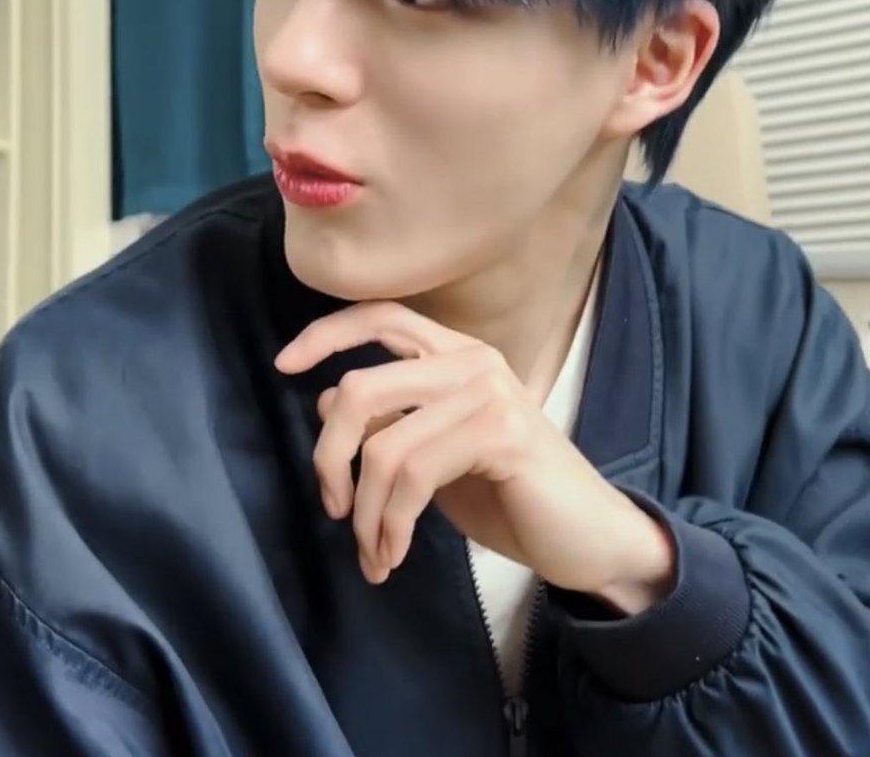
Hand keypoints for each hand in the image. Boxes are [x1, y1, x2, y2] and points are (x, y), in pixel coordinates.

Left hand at [275, 301, 674, 612]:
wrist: (586, 536)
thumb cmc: (508, 492)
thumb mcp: (435, 452)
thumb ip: (390, 420)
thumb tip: (324, 400)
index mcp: (455, 353)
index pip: (380, 316)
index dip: (325, 334)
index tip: (282, 365)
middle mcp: (471, 360)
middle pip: (359, 387)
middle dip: (329, 457)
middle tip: (334, 507)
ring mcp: (488, 393)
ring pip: (382, 444)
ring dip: (364, 514)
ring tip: (373, 552)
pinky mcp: (501, 434)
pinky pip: (413, 477)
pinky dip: (390, 525)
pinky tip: (393, 553)